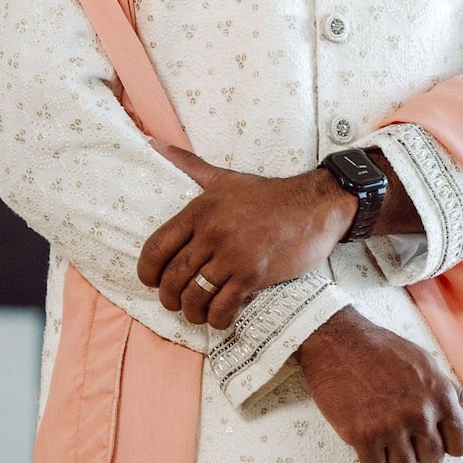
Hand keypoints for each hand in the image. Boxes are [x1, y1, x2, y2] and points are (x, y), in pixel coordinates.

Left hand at [137, 143, 356, 329]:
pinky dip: (217, 318)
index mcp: (200, 210)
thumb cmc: (268, 195)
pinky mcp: (253, 274)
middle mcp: (212, 232)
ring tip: (198, 312)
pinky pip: (223, 306)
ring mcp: (233, 255)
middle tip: (176, 302)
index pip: (156, 248)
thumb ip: (188, 165)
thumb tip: (153, 144)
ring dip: (192, 312)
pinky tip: (221, 317)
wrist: (314, 206)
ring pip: (195, 296)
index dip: (147, 272)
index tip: (151, 281)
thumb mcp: (224, 178)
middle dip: (169, 297)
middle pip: (173, 278)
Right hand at [299, 307, 462, 462]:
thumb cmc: (383, 350)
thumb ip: (455, 399)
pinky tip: (366, 431)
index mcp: (439, 395)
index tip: (433, 436)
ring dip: (394, 454)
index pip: (460, 445)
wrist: (339, 341)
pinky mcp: (362, 435)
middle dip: (420, 449)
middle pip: (433, 460)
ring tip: (384, 430)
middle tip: (404, 430)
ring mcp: (390, 425)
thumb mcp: (427, 364)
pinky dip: (370, 454)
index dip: (447, 444)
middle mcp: (419, 413)